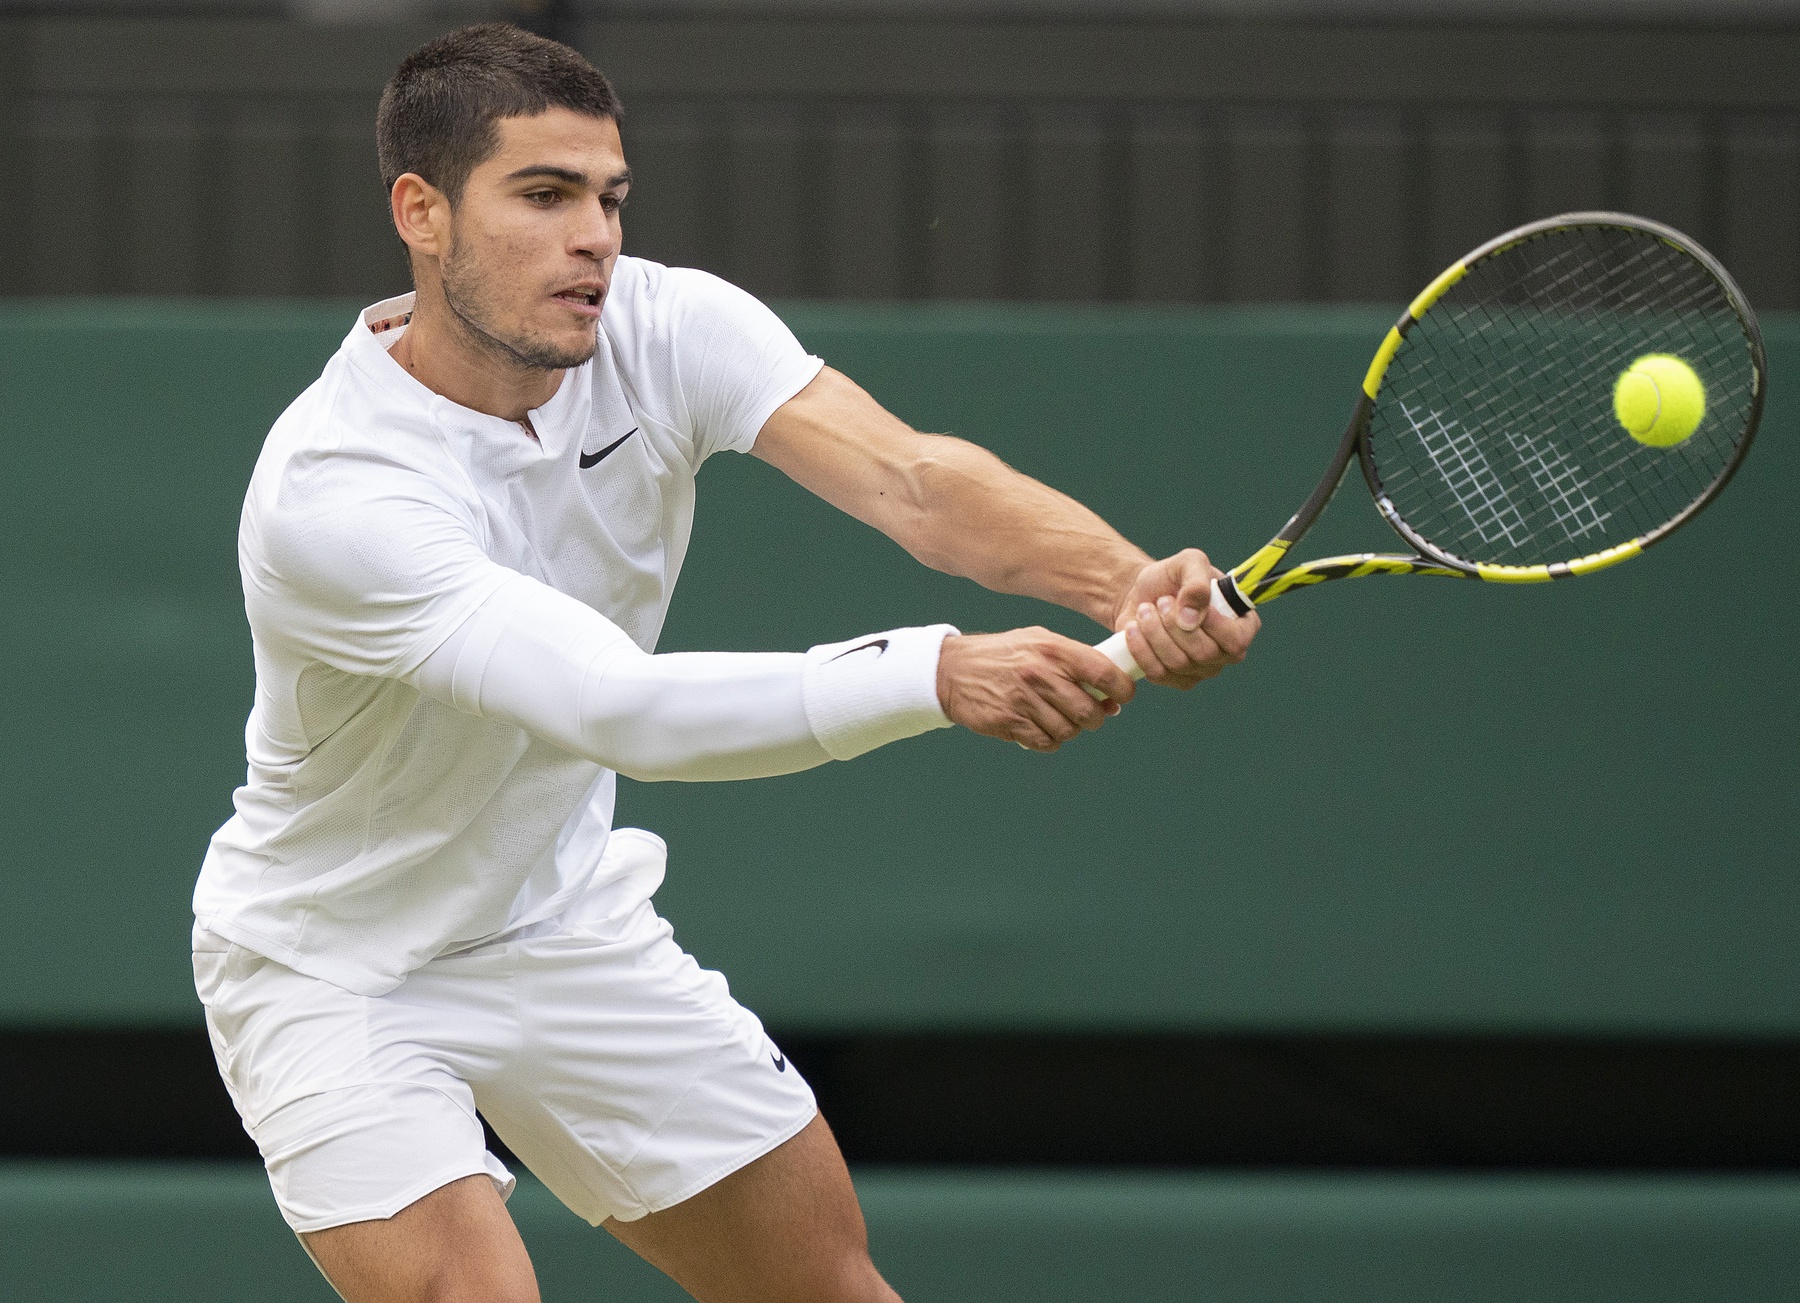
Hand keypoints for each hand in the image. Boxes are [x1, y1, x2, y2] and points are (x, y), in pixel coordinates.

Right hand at [937, 628, 1136, 751]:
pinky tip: (1039, 728)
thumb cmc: (1003, 655)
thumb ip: (1074, 661)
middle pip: (1089, 711)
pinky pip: (1045, 742)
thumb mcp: (1038, 642)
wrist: (953, 669)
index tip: (1122, 697)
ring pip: (1068, 731)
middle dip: (1094, 718)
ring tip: (1057, 719)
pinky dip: (1048, 741)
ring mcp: (1023, 699)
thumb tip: (1110, 693)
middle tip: (1088, 714)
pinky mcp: (1009, 721)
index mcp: (1053, 649)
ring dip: (1068, 730)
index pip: (1103, 672)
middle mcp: (1040, 673)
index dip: (1121, 689)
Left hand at [1109, 548, 1260, 688]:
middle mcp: (1225, 652)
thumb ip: (1197, 582)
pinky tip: (1133, 629)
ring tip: (1145, 610)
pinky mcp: (1175, 679)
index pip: (1237, 640)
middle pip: (1205, 653)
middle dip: (1174, 624)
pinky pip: (1158, 673)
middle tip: (1161, 601)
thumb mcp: (1188, 563)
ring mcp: (1201, 669)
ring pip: (1179, 664)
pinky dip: (1141, 649)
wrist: (1140, 595)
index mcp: (1241, 624)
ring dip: (1155, 633)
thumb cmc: (1171, 578)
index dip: (1213, 626)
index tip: (1186, 602)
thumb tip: (1192, 618)